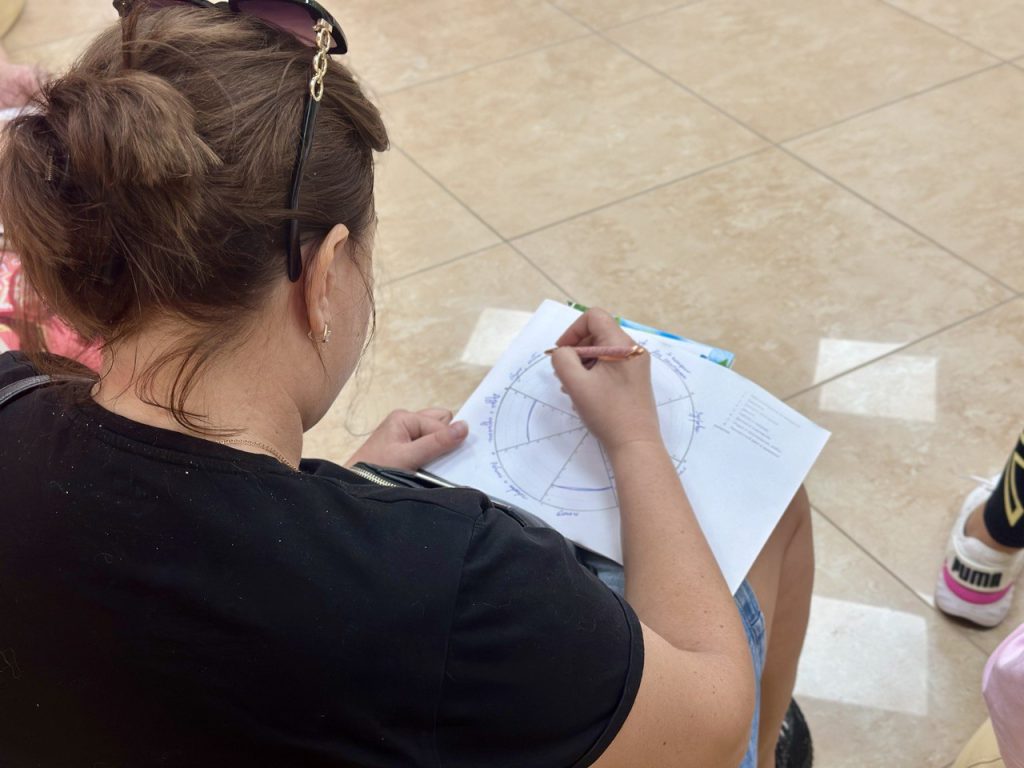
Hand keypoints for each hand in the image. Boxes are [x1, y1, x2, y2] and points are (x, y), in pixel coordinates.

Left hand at [346, 408, 468, 470]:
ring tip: (430, 465)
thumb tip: (465, 426)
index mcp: (405, 417)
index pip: (441, 421)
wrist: (354, 488)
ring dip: (437, 449)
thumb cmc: (378, 469)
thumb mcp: (409, 456)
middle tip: (437, 459)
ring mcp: (404, 435)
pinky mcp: (403, 448)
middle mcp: (405, 422)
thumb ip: (437, 442)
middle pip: (439, 423)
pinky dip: (430, 455)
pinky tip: (425, 468)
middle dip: (443, 440)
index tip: (449, 458)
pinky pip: (426, 445)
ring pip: (434, 435)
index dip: (447, 439)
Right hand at [549, 309, 660, 454]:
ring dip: (583, 364)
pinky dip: (594, 373)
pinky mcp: (635, 380)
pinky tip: (585, 394)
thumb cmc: (607, 412)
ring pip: (602, 351)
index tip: (562, 352)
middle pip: (598, 334)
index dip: (573, 330)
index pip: (594, 317)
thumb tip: (563, 352)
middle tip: (564, 373)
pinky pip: (610, 366)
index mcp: (622, 345)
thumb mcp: (576, 383)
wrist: (635, 443)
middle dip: (576, 350)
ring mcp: (636, 365)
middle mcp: (633, 350)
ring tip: (572, 387)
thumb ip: (562, 359)